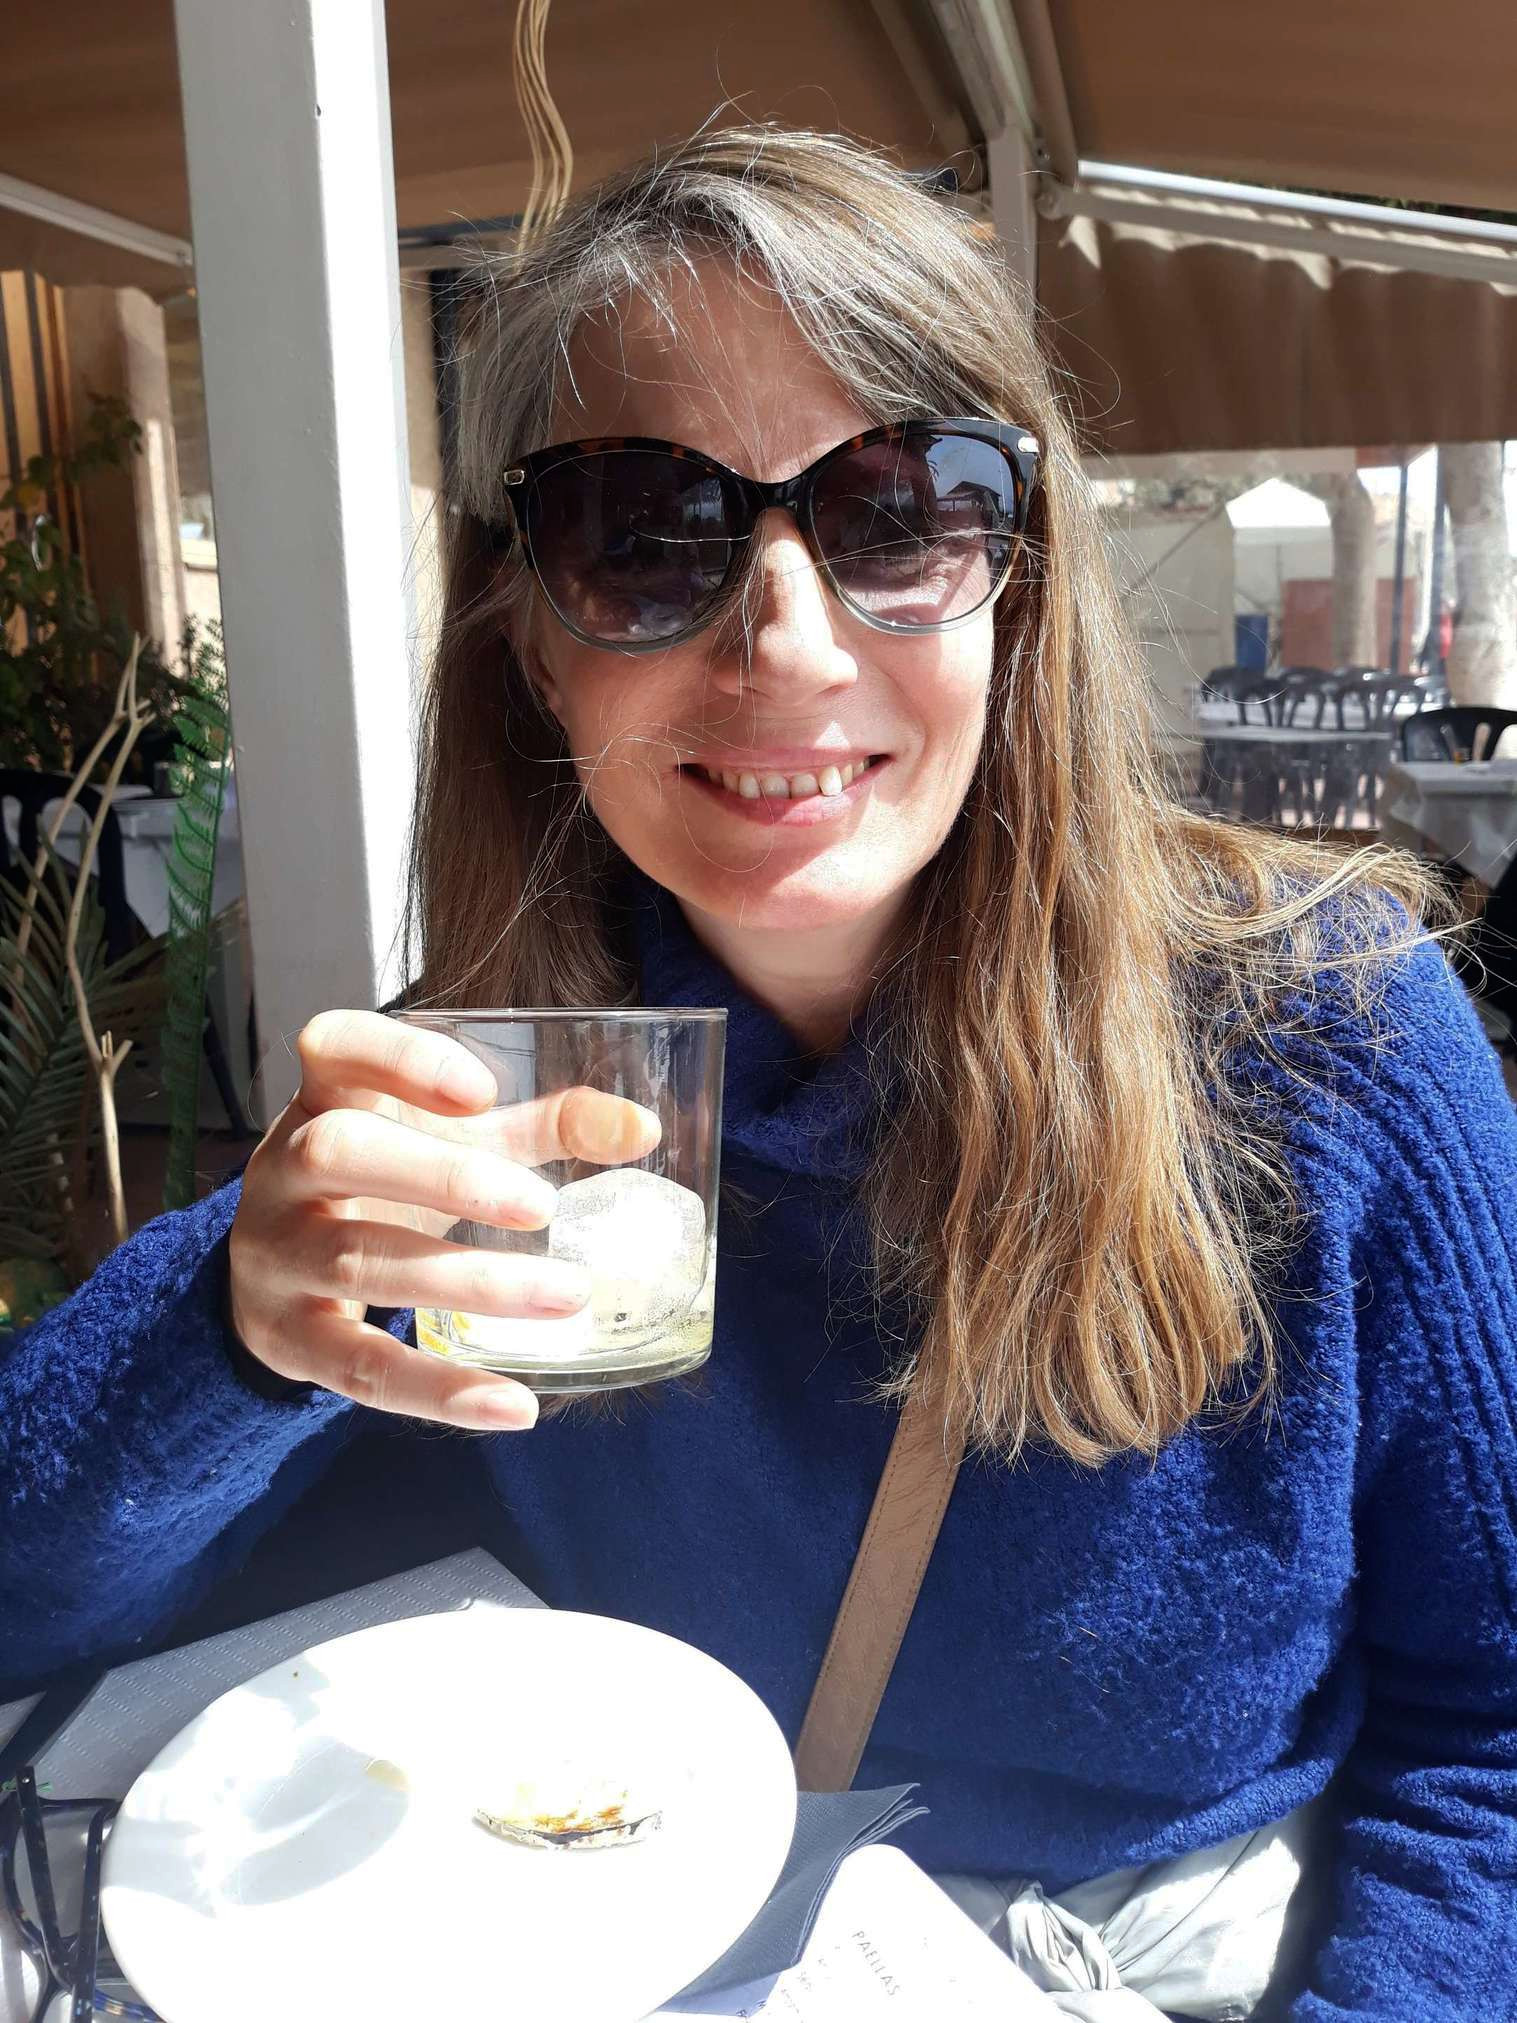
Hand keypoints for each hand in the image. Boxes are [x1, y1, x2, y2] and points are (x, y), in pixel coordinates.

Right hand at [227, 1010, 659, 1429]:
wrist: (276, 1275)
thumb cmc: (384, 1182)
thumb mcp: (448, 1142)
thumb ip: (543, 1127)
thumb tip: (641, 1128)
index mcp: (324, 1096)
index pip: (334, 1045)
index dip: (402, 1061)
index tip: (483, 1091)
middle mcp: (282, 1167)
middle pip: (341, 1151)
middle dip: (445, 1178)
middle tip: (543, 1207)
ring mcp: (275, 1255)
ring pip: (360, 1263)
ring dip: (470, 1283)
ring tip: (565, 1297)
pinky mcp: (286, 1338)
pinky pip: (361, 1367)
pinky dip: (441, 1391)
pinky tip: (514, 1405)